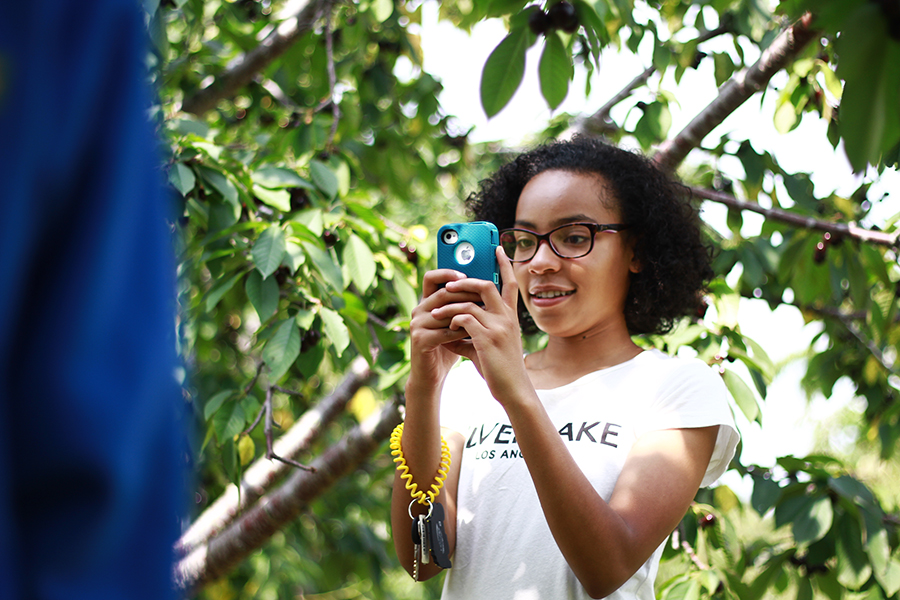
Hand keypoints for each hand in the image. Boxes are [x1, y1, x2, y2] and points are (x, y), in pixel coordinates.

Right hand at [407, 268, 483, 390]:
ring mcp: (416, 324)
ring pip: (445, 312)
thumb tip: (488, 288)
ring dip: (466, 312)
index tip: (466, 275)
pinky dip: (461, 331)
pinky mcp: (419, 339)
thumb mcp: (456, 323)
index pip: (431, 278)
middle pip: (442, 293)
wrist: (432, 375)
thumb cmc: (447, 347)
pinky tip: (474, 333)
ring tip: (485, 313)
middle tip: (485, 295)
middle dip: (465, 293)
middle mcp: (418, 310)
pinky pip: (444, 331)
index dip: (447, 273)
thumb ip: (464, 306)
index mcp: (426, 303)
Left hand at [433, 248, 526, 402]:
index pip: (510, 284)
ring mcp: (498, 327)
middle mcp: (507, 318)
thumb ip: (471, 336)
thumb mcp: (487, 348)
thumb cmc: (501, 371)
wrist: (513, 391)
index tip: (496, 248)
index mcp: (510, 318)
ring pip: (470, 302)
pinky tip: (444, 326)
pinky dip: (451, 320)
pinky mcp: (487, 339)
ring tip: (435, 309)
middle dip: (465, 280)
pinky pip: (464, 319)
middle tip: (449, 283)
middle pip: (486, 285)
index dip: (504, 264)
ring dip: (449, 304)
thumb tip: (450, 331)